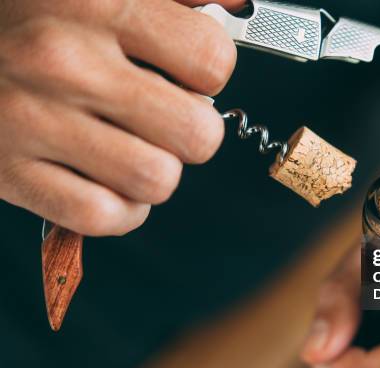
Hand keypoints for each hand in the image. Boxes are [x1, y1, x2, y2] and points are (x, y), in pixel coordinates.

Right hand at [0, 0, 243, 235]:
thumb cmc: (28, 10)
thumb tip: (238, 4)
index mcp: (98, 3)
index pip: (212, 62)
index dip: (212, 72)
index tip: (191, 73)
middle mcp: (66, 63)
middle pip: (197, 134)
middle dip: (194, 131)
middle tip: (168, 117)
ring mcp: (34, 121)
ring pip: (157, 180)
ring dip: (158, 170)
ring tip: (135, 145)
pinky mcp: (10, 171)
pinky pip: (102, 216)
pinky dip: (120, 207)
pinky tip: (109, 177)